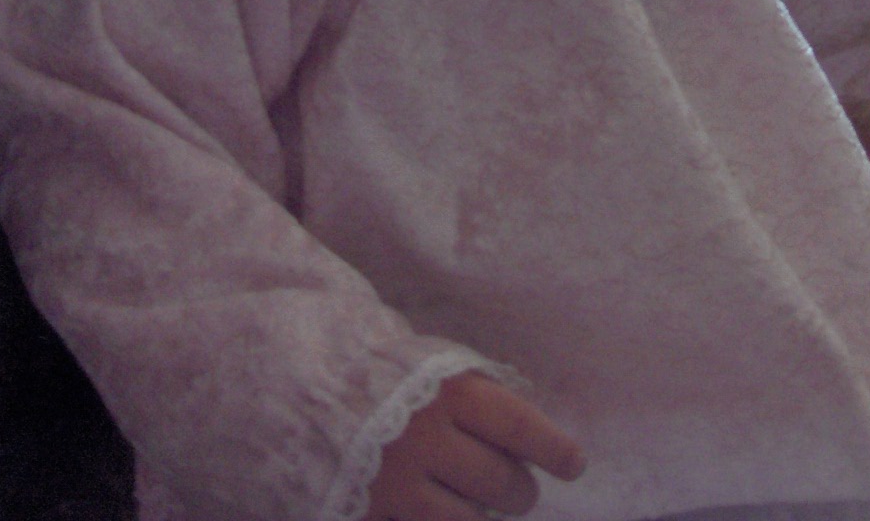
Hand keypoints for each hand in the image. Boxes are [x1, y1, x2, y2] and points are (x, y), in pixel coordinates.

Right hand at [366, 371, 585, 520]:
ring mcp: (392, 485)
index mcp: (446, 393)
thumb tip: (531, 429)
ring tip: (474, 504)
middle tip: (514, 488)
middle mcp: (423, 440)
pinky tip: (431, 512)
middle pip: (503, 486)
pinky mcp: (365, 516)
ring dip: (480, 517)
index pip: (520, 427)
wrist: (296, 385)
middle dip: (518, 491)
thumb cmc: (375, 373)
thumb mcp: (430, 364)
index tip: (574, 464)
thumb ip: (477, 394)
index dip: (555, 449)